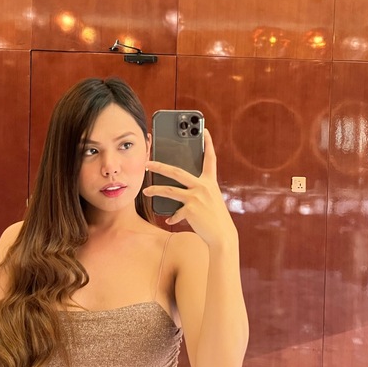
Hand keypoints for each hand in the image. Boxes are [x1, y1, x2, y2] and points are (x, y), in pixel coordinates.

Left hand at [144, 129, 236, 245]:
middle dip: (159, 166)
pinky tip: (169, 220)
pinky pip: (175, 212)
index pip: (210, 158)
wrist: (222, 235)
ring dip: (155, 190)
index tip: (205, 130)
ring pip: (169, 190)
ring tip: (146, 191)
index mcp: (210, 182)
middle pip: (176, 171)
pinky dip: (172, 217)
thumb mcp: (211, 199)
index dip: (208, 143)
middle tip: (147, 163)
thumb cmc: (216, 218)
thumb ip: (199, 191)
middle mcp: (203, 186)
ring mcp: (196, 197)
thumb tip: (180, 190)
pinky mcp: (190, 209)